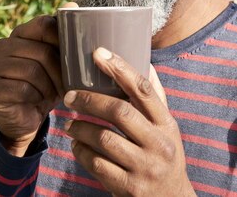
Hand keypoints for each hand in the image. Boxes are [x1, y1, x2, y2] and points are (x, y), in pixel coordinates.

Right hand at [0, 2, 76, 155]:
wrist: (24, 119)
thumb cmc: (45, 86)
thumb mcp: (58, 61)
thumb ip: (63, 35)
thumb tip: (72, 5)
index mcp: (19, 34)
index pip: (44, 24)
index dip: (62, 40)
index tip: (72, 57)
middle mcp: (1, 45)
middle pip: (42, 51)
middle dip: (59, 72)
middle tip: (65, 86)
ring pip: (33, 71)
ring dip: (48, 87)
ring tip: (50, 94)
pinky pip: (22, 89)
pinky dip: (35, 98)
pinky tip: (35, 101)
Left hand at [63, 47, 194, 196]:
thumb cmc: (164, 156)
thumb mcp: (167, 128)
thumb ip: (154, 99)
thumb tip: (144, 62)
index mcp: (167, 124)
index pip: (143, 90)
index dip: (120, 68)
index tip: (99, 53)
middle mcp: (159, 144)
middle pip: (120, 112)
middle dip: (90, 100)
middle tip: (69, 96)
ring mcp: (144, 167)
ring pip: (104, 139)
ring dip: (81, 128)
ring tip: (70, 123)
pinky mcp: (128, 188)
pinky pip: (97, 165)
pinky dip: (81, 152)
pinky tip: (76, 145)